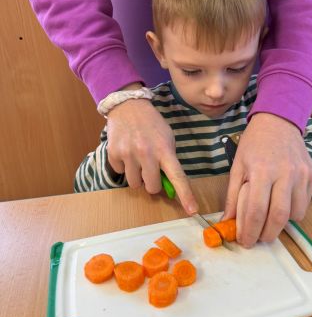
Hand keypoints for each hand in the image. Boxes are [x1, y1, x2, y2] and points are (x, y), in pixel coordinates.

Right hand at [106, 87, 197, 214]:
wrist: (128, 106)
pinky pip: (120, 173)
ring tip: (137, 159)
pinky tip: (126, 151)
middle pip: (151, 188)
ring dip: (137, 176)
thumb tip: (169, 186)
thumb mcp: (167, 138)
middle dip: (152, 183)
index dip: (185, 195)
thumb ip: (168, 160)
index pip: (178, 176)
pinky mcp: (114, 154)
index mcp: (164, 150)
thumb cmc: (152, 124)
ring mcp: (129, 154)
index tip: (192, 210)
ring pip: (134, 184)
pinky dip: (124, 166)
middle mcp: (146, 154)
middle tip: (150, 170)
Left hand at [223, 113, 311, 247]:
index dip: (249, 231)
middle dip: (267, 235)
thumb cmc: (254, 143)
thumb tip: (227, 221)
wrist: (278, 122)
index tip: (245, 242)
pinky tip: (282, 205)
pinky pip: (305, 203)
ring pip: (295, 214)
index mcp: (261, 171)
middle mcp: (284, 173)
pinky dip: (294, 212)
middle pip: (278, 217)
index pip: (256, 210)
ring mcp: (301, 174)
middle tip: (258, 239)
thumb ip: (232, 195)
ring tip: (269, 222)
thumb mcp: (237, 166)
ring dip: (282, 225)